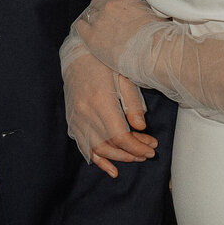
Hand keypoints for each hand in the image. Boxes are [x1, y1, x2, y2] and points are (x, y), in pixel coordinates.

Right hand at [61, 39, 156, 178]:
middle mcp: (85, 113)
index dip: (137, 146)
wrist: (76, 55)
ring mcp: (76, 118)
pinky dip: (98, 160)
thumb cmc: (103, 62)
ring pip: (97, 149)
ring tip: (135, 157)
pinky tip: (112, 170)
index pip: (120, 135)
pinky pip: (84, 147)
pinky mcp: (72, 121)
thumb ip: (132, 103)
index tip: (151, 147)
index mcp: (100, 100)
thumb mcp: (124, 76)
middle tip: (148, 152)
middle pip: (110, 145)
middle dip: (132, 153)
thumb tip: (140, 127)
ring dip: (119, 158)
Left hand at [72, 0, 162, 74]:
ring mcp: (98, 21)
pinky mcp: (92, 38)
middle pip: (95, 2)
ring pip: (88, 15)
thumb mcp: (152, 10)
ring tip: (102, 31)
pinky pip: (80, 27)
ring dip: (94, 21)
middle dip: (100, 9)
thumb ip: (140, 7)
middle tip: (108, 21)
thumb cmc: (159, 33)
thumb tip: (144, 10)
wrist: (154, 51)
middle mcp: (107, 5)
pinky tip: (90, 35)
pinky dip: (84, 29)